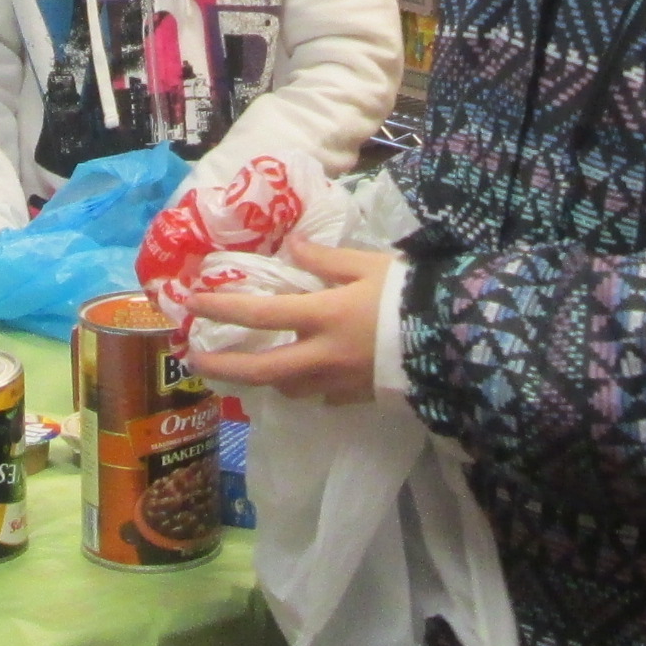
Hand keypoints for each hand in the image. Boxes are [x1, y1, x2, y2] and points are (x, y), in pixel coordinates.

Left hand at [186, 240, 391, 404]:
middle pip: (261, 370)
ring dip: (265, 378)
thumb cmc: (409, 296)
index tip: (193, 303)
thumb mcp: (369, 265)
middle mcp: (322, 356)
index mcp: (323, 317)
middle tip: (196, 360)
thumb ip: (326, 261)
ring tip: (252, 367)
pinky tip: (307, 378)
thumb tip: (293, 248)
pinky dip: (307, 387)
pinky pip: (321, 397)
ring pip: (288, 388)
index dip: (223, 308)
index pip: (260, 314)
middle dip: (224, 366)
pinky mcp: (356, 398)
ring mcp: (338, 383)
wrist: (452, 341)